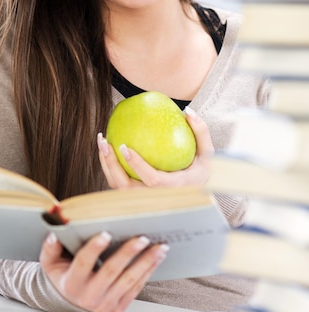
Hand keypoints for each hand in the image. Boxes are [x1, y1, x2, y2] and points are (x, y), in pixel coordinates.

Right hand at [39, 231, 168, 311]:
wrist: (69, 301)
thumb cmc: (62, 276)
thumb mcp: (50, 263)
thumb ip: (51, 249)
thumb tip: (55, 234)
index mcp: (72, 283)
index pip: (83, 263)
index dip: (94, 249)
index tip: (106, 233)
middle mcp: (89, 296)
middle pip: (111, 272)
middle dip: (128, 254)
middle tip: (142, 238)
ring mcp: (105, 304)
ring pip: (128, 281)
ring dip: (146, 263)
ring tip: (159, 247)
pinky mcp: (118, 307)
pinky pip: (136, 288)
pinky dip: (147, 272)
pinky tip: (156, 259)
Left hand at [98, 106, 213, 188]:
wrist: (196, 193)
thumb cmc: (202, 171)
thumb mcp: (208, 154)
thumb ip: (201, 132)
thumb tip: (188, 111)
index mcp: (174, 188)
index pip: (152, 180)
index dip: (137, 165)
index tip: (124, 146)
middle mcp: (155, 198)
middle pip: (126, 188)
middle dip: (112, 165)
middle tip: (105, 142)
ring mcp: (143, 200)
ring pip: (117, 187)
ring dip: (106, 164)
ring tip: (102, 141)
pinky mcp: (135, 198)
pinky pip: (118, 184)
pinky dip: (109, 167)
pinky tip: (107, 148)